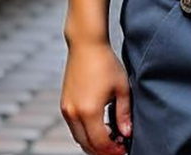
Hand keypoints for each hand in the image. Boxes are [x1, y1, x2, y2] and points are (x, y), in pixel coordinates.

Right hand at [61, 40, 130, 154]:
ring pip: (79, 138)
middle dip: (103, 151)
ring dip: (93, 144)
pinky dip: (85, 134)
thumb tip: (126, 133)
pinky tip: (99, 129)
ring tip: (111, 140)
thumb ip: (124, 113)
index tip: (124, 150)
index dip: (113, 150)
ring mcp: (66, 110)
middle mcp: (74, 113)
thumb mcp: (122, 88)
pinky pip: (74, 128)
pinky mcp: (64, 105)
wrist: (86, 45)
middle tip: (118, 149)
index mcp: (89, 111)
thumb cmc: (105, 63)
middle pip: (87, 145)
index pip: (101, 142)